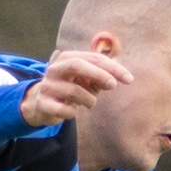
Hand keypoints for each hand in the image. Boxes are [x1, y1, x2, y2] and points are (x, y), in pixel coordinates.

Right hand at [19, 47, 133, 126]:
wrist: (41, 104)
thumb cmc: (71, 88)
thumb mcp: (87, 79)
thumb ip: (103, 75)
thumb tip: (122, 76)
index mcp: (67, 58)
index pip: (92, 58)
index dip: (112, 67)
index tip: (129, 79)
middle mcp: (54, 69)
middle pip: (77, 66)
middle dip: (99, 74)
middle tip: (114, 86)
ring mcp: (47, 86)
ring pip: (74, 91)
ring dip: (89, 100)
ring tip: (90, 103)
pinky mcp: (42, 103)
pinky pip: (65, 110)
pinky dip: (74, 112)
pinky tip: (73, 110)